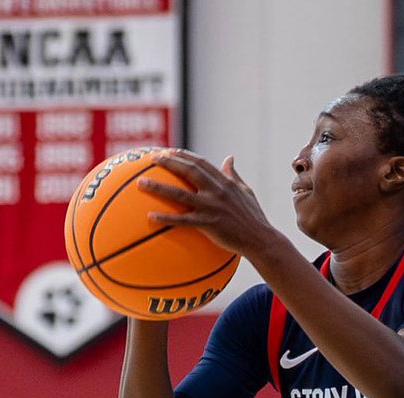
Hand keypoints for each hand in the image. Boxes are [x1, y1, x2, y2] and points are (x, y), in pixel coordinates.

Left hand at [138, 150, 276, 257]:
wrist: (261, 240)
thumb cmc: (254, 219)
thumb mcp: (247, 192)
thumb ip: (234, 175)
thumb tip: (229, 158)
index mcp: (224, 182)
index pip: (200, 163)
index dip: (183, 155)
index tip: (169, 151)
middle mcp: (217, 190)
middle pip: (188, 170)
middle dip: (168, 162)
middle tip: (151, 159)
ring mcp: (212, 206)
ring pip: (180, 193)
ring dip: (159, 186)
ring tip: (142, 183)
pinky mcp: (209, 224)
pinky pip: (183, 220)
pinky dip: (166, 218)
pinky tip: (151, 217)